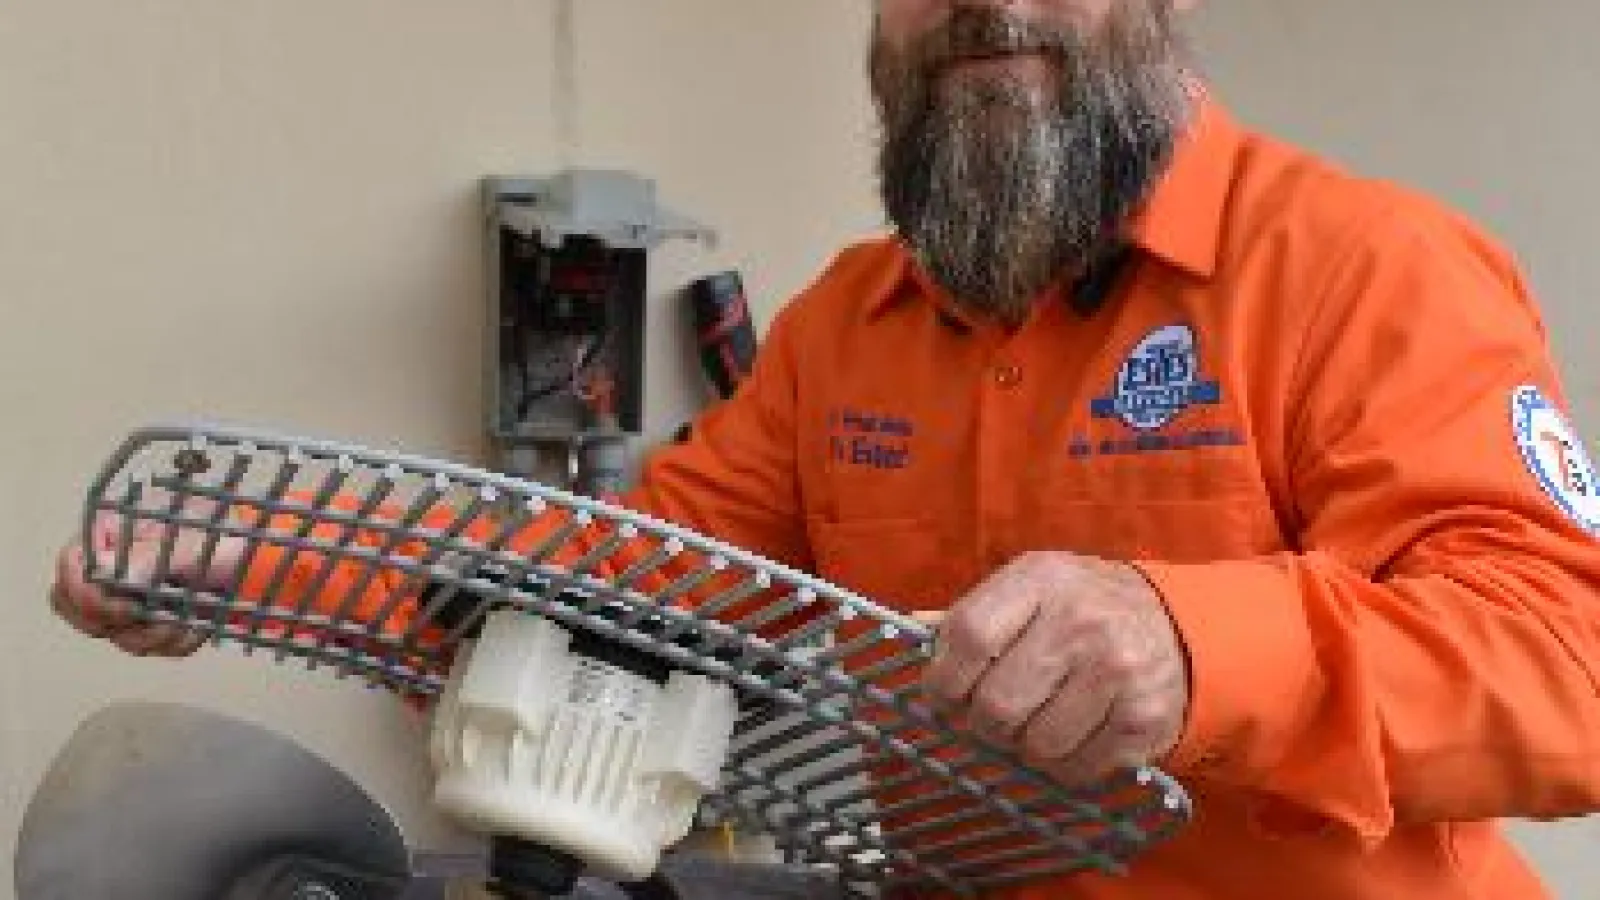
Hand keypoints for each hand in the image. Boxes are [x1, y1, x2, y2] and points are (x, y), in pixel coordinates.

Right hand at [50, 505, 242, 657]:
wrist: (258, 569)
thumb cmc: (226, 543)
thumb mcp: (192, 545)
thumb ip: (149, 557)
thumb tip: (105, 572)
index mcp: (115, 534)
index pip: (71, 565)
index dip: (85, 592)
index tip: (124, 608)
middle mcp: (112, 566)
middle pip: (76, 606)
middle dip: (115, 620)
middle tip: (152, 618)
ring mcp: (125, 596)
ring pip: (108, 632)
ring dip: (149, 635)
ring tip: (185, 620)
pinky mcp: (145, 621)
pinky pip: (140, 644)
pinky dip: (169, 643)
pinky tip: (193, 629)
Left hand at [921, 551, 1189, 785]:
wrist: (1176, 625)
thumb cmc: (1080, 608)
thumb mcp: (1028, 588)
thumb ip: (972, 614)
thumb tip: (904, 630)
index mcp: (1041, 579)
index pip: (969, 635)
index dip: (943, 679)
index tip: (943, 696)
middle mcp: (1082, 621)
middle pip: (998, 703)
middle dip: (982, 723)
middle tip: (991, 718)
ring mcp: (1117, 671)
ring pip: (1035, 746)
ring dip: (1024, 748)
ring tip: (1036, 724)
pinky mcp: (1143, 719)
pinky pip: (1076, 770)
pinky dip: (1063, 766)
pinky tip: (1072, 737)